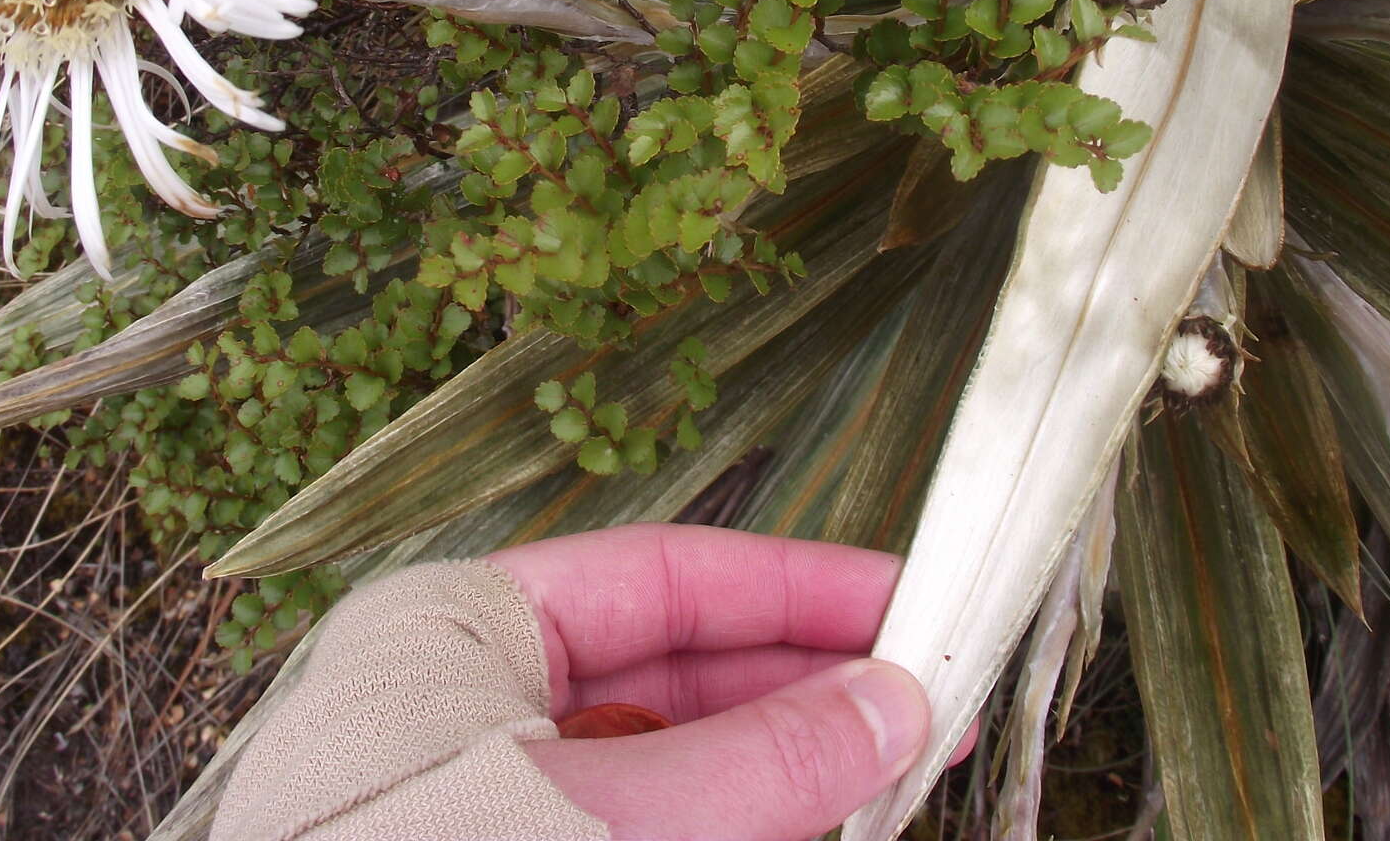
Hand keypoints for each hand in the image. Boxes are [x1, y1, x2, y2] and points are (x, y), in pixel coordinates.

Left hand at [491, 523, 968, 840]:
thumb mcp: (623, 819)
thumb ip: (764, 762)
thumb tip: (897, 708)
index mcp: (462, 630)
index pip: (662, 574)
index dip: (793, 587)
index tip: (904, 602)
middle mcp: (471, 697)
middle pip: (675, 664)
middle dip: (802, 686)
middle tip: (927, 704)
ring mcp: (487, 788)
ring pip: (666, 753)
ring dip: (776, 764)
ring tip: (888, 773)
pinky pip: (644, 823)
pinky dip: (728, 825)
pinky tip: (804, 822)